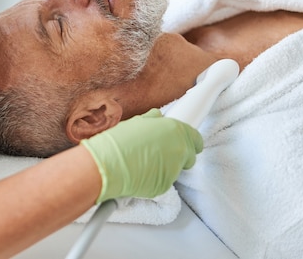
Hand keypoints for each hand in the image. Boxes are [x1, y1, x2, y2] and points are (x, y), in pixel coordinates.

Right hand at [81, 109, 202, 201]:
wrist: (106, 164)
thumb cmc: (118, 141)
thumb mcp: (136, 123)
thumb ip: (153, 121)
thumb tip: (158, 117)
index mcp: (175, 130)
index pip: (196, 139)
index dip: (189, 142)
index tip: (182, 144)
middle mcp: (179, 150)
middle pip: (189, 157)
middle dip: (178, 156)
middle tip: (158, 154)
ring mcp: (174, 170)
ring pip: (174, 170)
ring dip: (164, 167)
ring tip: (142, 163)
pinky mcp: (164, 186)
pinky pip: (163, 182)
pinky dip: (154, 179)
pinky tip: (139, 174)